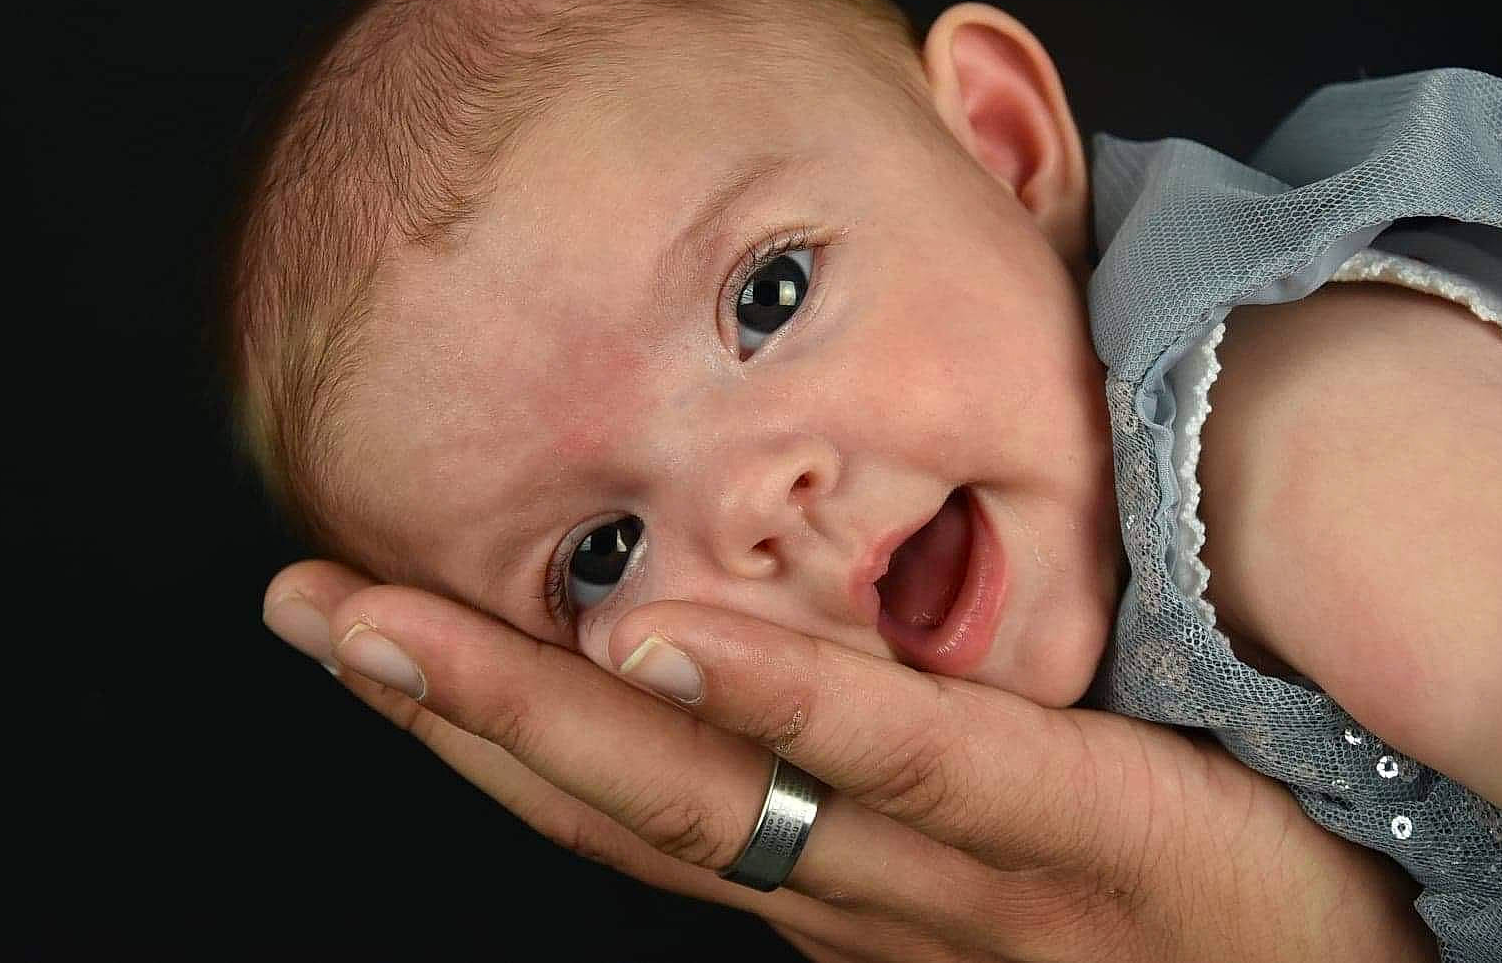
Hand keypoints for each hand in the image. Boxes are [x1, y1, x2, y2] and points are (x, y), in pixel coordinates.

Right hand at [264, 561, 1435, 960]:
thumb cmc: (1198, 897)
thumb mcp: (1013, 838)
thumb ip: (895, 781)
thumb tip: (794, 686)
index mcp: (845, 874)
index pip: (633, 797)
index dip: (487, 722)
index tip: (373, 631)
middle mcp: (860, 887)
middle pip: (618, 795)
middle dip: (446, 705)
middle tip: (304, 604)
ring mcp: (957, 874)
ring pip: (710, 793)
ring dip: (535, 707)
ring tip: (393, 621)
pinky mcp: (1079, 832)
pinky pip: (908, 761)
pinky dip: (771, 702)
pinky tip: (658, 636)